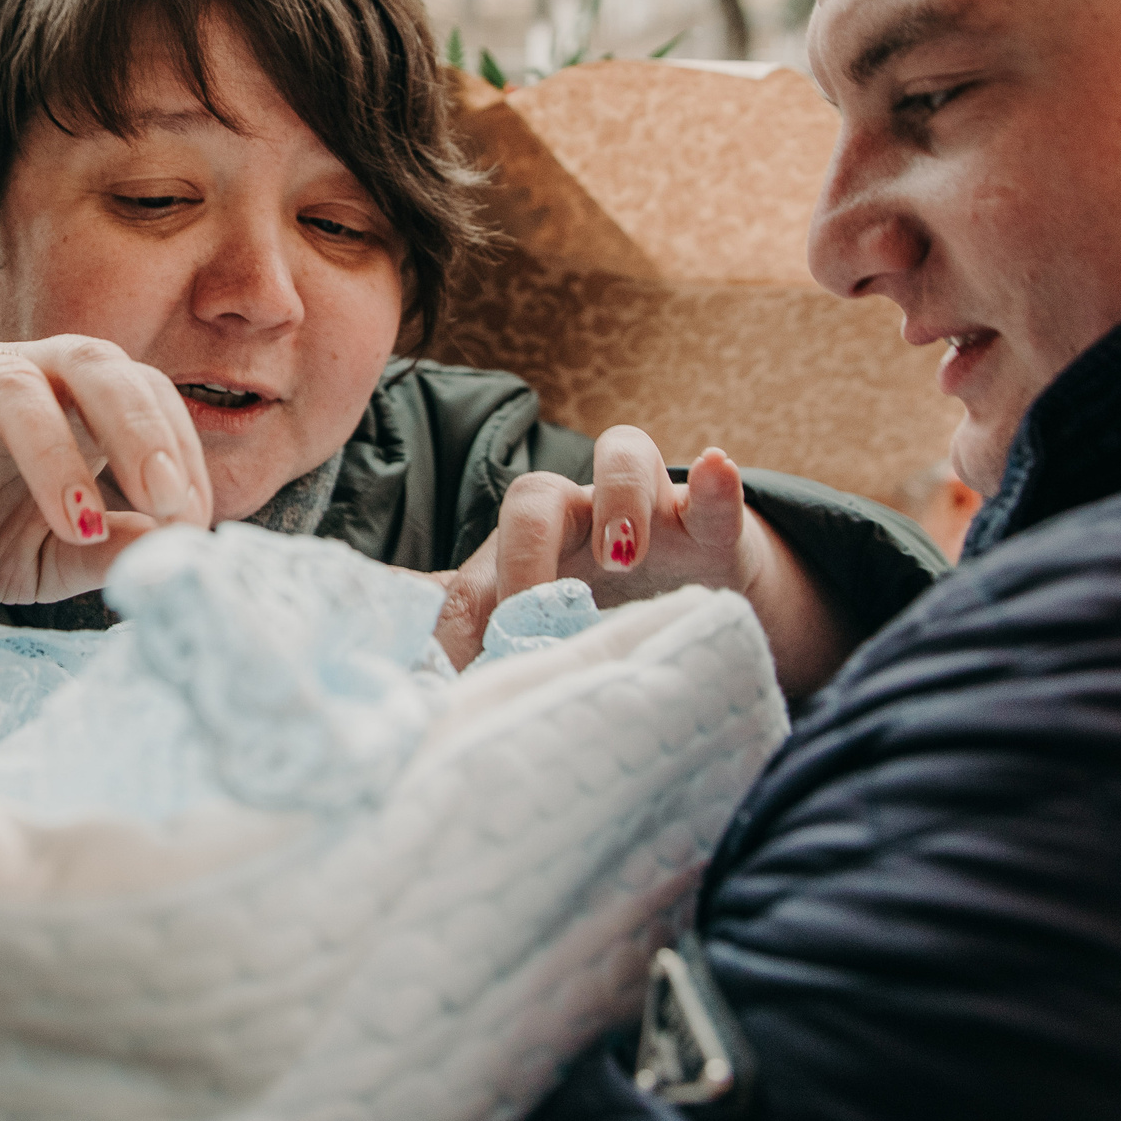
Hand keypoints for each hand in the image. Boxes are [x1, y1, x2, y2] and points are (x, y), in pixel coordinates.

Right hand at [0, 336, 213, 604]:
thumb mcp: (51, 553)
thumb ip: (107, 548)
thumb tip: (171, 547)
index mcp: (78, 398)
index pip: (145, 389)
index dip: (177, 446)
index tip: (192, 518)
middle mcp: (29, 373)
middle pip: (93, 362)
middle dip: (137, 428)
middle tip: (166, 501)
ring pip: (16, 386)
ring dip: (56, 454)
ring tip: (79, 526)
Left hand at [437, 430, 847, 695]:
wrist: (692, 609)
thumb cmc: (595, 613)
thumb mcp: (536, 630)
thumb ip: (473, 632)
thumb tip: (403, 664)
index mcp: (529, 548)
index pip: (486, 549)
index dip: (479, 592)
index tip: (479, 648)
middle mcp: (580, 517)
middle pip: (538, 494)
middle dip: (529, 547)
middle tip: (533, 606)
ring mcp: (649, 513)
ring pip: (622, 456)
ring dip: (617, 496)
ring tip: (622, 553)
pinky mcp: (713, 529)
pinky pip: (716, 495)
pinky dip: (717, 484)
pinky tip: (717, 467)